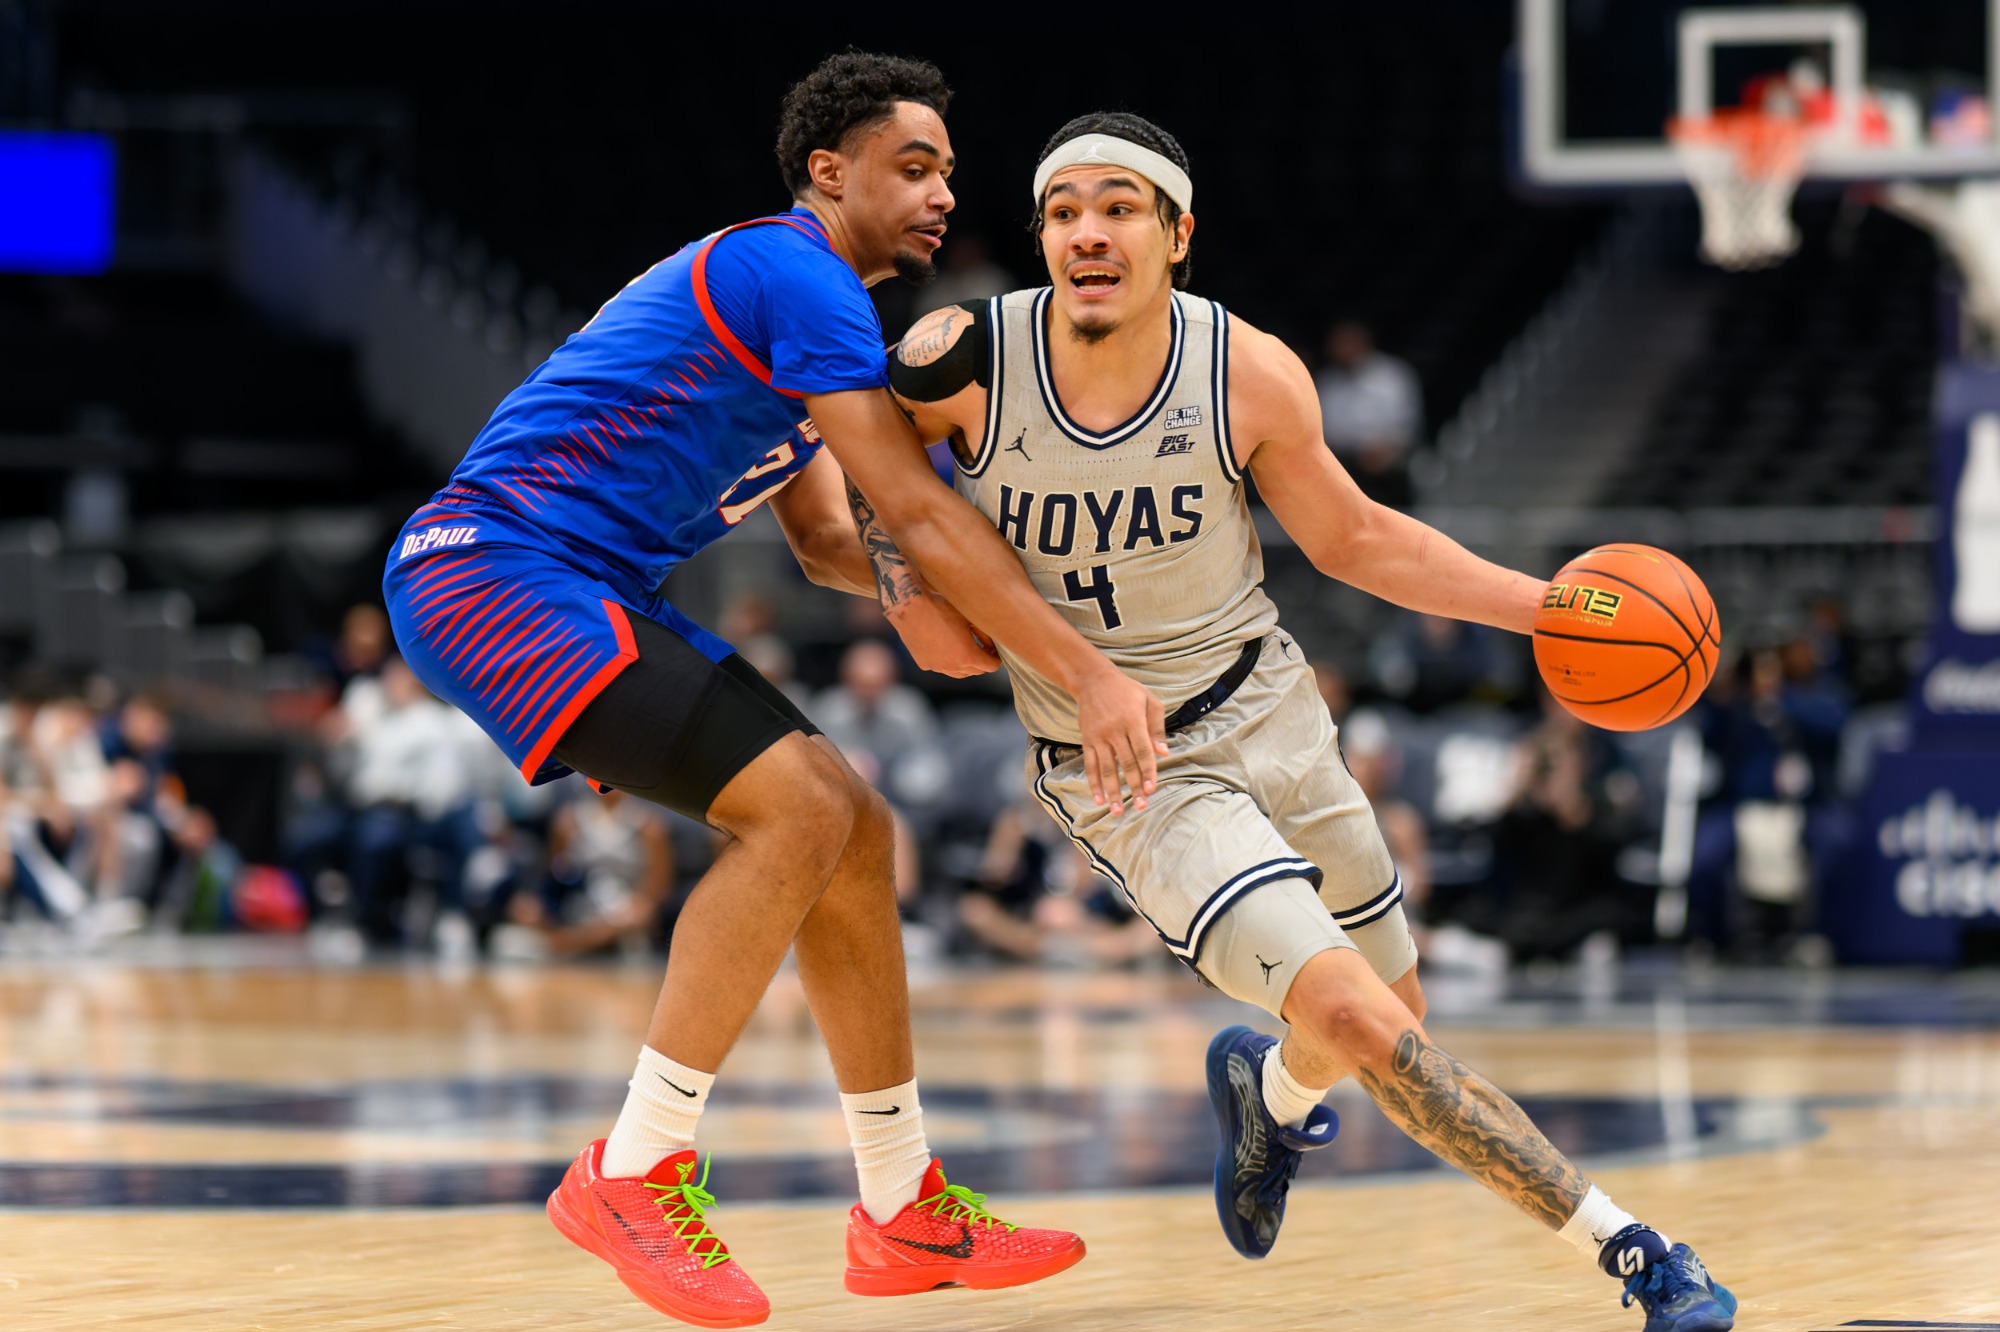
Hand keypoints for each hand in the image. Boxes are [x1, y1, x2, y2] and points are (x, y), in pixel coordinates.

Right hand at [885, 591, 1002, 677]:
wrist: (909, 608)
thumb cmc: (941, 608)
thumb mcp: (968, 618)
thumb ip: (984, 634)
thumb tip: (991, 645)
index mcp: (969, 656)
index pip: (991, 666)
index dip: (996, 659)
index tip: (995, 652)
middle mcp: (954, 666)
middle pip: (976, 671)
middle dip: (982, 661)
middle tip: (983, 649)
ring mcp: (938, 667)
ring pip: (959, 673)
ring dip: (965, 664)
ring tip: (964, 648)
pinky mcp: (925, 664)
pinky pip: (941, 667)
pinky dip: (946, 661)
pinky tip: (944, 646)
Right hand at [1072, 663, 1167, 814]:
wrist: (1093, 680)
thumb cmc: (1127, 690)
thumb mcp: (1149, 700)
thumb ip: (1157, 727)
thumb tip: (1163, 753)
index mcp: (1132, 720)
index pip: (1142, 751)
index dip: (1148, 771)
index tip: (1152, 788)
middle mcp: (1114, 730)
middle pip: (1126, 763)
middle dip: (1134, 786)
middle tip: (1141, 806)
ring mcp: (1099, 737)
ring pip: (1107, 769)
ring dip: (1113, 791)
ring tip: (1118, 811)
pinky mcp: (1087, 740)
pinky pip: (1090, 765)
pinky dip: (1094, 783)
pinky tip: (1099, 799)